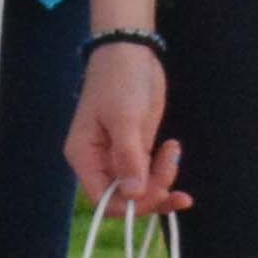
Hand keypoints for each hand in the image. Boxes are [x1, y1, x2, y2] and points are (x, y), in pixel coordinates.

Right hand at [69, 38, 181, 213]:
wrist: (130, 53)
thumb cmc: (120, 82)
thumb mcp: (125, 118)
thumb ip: (128, 158)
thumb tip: (133, 195)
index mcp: (84, 156)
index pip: (103, 199)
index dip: (130, 204)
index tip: (156, 190)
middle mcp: (98, 162)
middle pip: (125, 198)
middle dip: (152, 191)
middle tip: (171, 167)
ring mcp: (117, 157)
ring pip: (141, 188)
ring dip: (163, 179)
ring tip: (173, 150)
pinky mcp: (135, 149)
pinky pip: (149, 174)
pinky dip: (165, 170)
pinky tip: (173, 150)